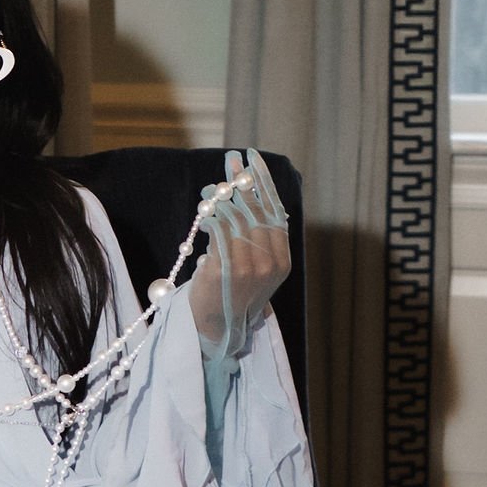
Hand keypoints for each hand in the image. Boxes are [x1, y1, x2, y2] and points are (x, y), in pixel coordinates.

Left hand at [187, 157, 290, 361]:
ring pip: (235, 218)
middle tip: (231, 159)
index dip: (264, 182)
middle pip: (255, 209)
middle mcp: (269, 263)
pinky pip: (218, 232)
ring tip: (207, 190)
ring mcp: (248, 268)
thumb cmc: (233, 291)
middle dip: (242, 181)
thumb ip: (259, 236)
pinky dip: (211, 218)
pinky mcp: (225, 271)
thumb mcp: (256, 265)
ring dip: (220, 199)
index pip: (275, 211)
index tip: (253, 159)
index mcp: (281, 260)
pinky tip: (205, 213)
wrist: (216, 327)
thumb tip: (250, 194)